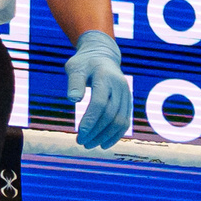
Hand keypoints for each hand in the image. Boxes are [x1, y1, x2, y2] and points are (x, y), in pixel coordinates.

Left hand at [66, 30, 131, 148]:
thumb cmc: (84, 63)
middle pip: (110, 115)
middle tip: (81, 142)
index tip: (80, 134)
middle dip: (96, 132)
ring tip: (89, 145)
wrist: (103, 56)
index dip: (90, 120)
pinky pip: (125, 121)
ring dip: (105, 136)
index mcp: (105, 77)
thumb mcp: (75, 67)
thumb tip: (72, 99)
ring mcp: (126, 94)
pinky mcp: (128, 102)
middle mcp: (119, 86)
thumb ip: (74, 82)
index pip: (100, 103)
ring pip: (120, 121)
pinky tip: (104, 144)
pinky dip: (116, 135)